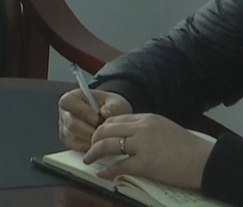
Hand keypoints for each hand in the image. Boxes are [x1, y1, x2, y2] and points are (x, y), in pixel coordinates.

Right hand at [57, 88, 131, 150]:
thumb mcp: (117, 103)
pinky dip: (89, 148)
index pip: (67, 102)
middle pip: (71, 124)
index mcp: (73, 98)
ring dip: (91, 140)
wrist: (112, 120)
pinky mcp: (68, 141)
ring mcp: (64, 128)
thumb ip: (113, 106)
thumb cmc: (111, 108)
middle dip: (90, 130)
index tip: (97, 118)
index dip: (81, 111)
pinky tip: (98, 142)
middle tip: (104, 132)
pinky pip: (76, 147)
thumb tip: (105, 112)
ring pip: (73, 138)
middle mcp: (65, 113)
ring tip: (103, 136)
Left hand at [85, 113, 213, 190]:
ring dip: (94, 153)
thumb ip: (146, 129)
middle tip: (89, 147)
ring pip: (108, 145)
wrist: (205, 160)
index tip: (98, 136)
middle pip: (106, 130)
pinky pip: (119, 166)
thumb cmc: (188, 147)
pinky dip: (107, 170)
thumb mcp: (164, 128)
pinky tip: (101, 174)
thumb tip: (128, 136)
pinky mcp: (146, 163)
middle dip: (94, 139)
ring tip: (88, 159)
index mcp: (146, 118)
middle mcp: (141, 128)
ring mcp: (142, 145)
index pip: (115, 119)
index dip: (103, 128)